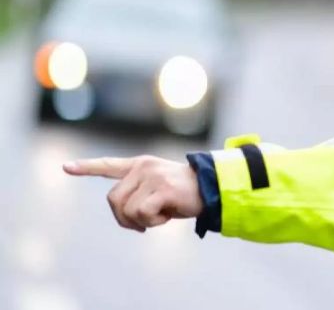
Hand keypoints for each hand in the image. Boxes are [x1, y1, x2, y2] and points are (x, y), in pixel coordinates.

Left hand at [64, 156, 202, 231]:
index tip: (66, 167)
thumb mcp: (159, 190)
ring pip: (127, 209)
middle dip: (124, 218)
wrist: (212, 188)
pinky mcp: (161, 189)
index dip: (87, 168)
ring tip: (161, 215)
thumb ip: (139, 195)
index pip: (109, 165)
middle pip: (113, 200)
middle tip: (143, 224)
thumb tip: (125, 216)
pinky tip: (167, 216)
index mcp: (140, 165)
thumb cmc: (186, 194)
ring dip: (142, 221)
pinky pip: (142, 213)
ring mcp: (152, 177)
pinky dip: (153, 221)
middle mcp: (143, 167)